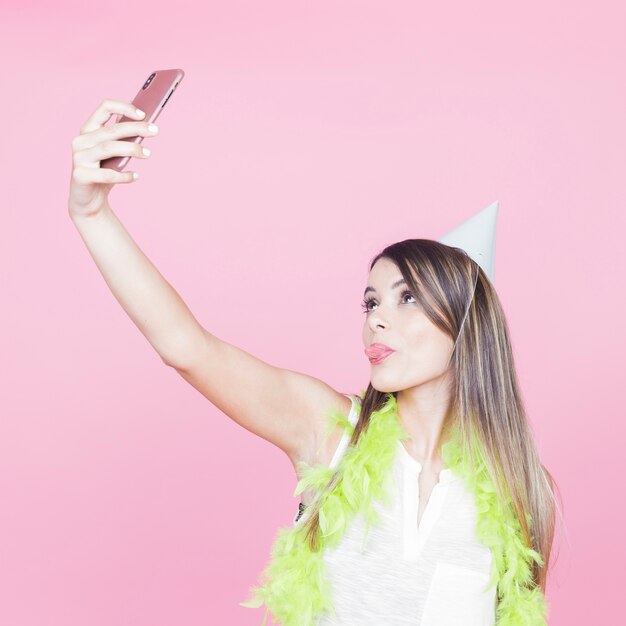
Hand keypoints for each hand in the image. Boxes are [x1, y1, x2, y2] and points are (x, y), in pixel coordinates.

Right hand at [68, 99, 158, 218]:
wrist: (88, 201)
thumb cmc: (104, 172)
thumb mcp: (114, 153)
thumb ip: (123, 138)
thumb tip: (144, 124)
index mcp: (88, 130)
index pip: (104, 108)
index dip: (124, 107)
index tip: (143, 114)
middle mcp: (80, 141)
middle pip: (111, 130)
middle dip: (136, 128)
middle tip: (155, 130)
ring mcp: (78, 158)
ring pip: (108, 148)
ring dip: (131, 149)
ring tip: (148, 154)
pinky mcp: (80, 176)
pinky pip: (106, 174)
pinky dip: (123, 176)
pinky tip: (136, 177)